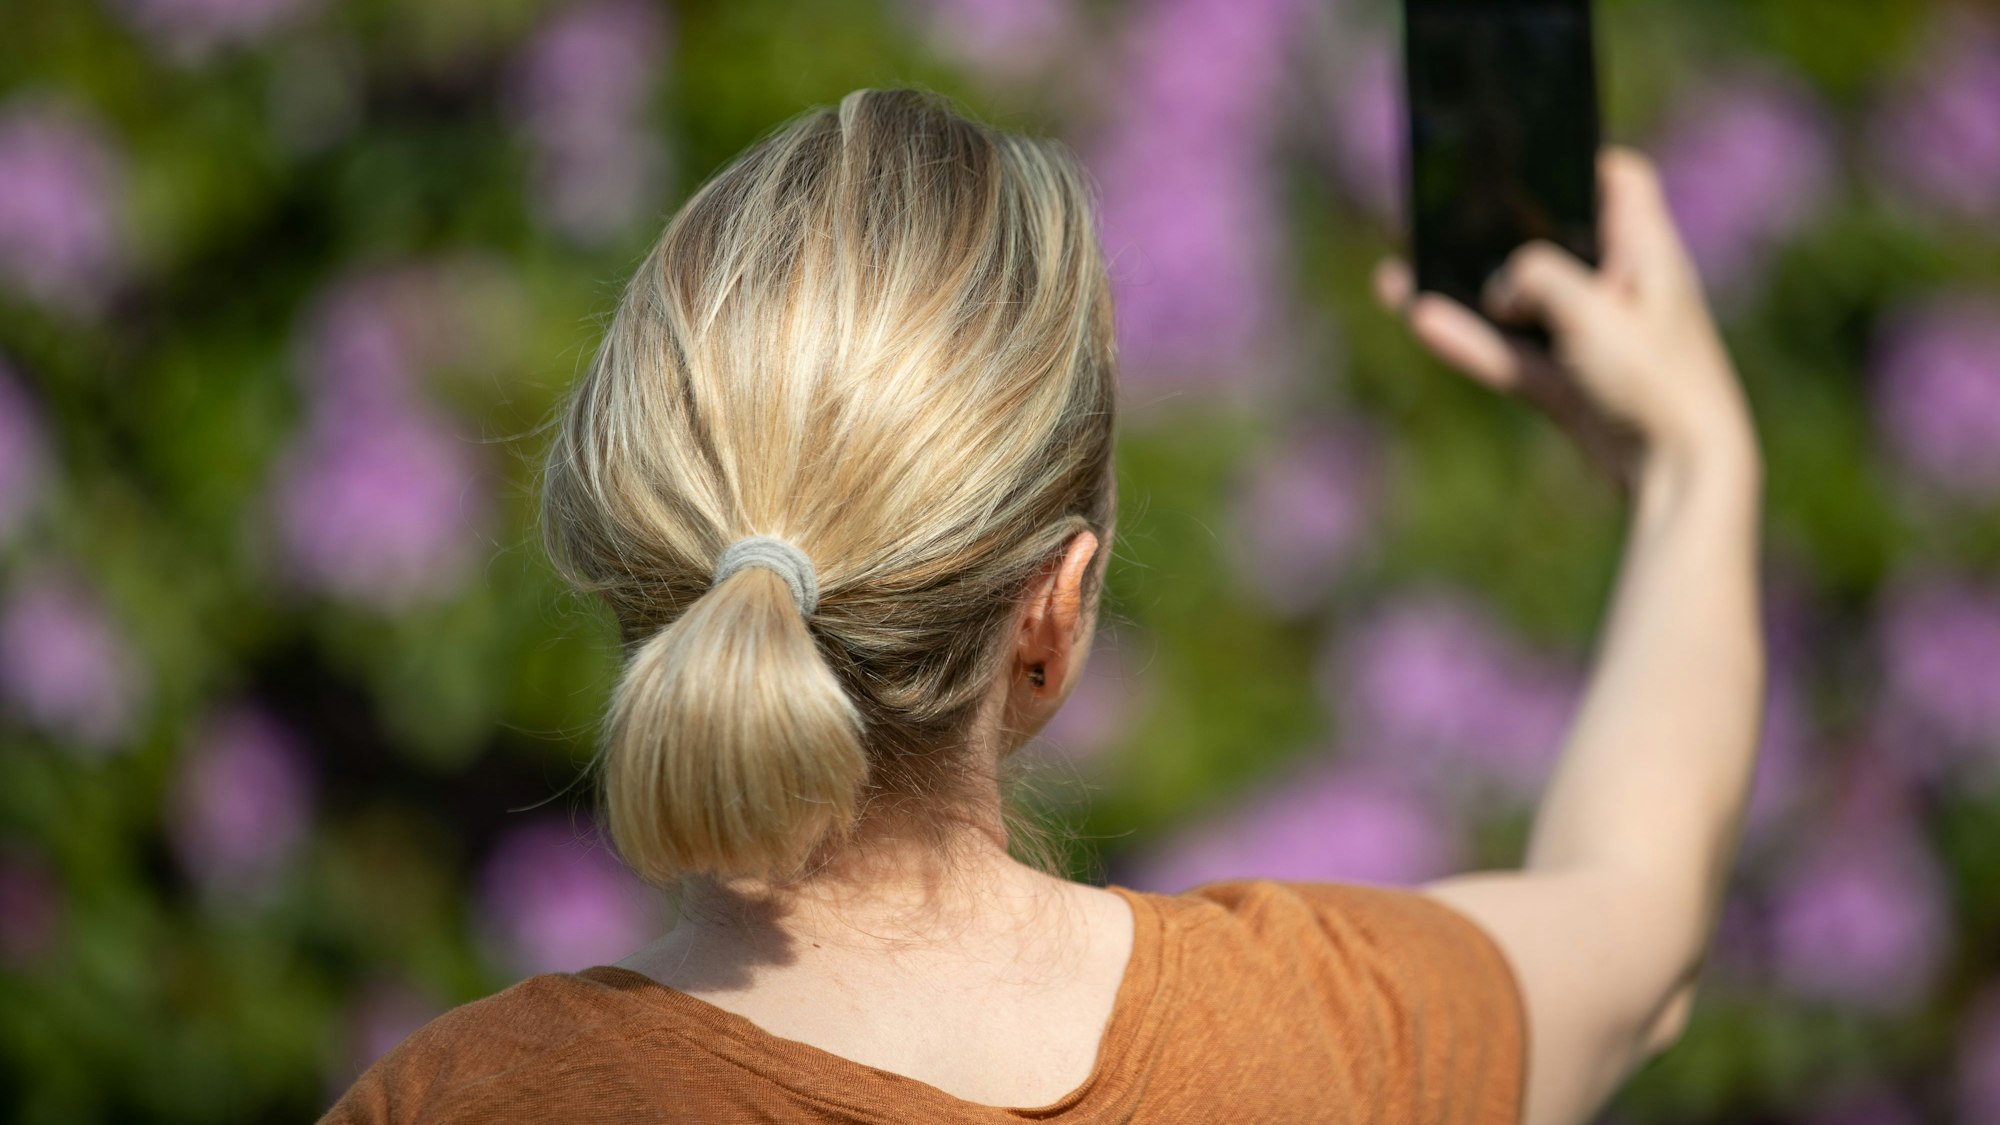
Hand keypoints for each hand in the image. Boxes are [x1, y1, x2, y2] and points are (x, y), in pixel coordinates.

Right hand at [1373, 147, 1758, 494]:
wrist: (1681, 474)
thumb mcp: (1590, 310)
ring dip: (1468, 289)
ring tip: (1404, 270)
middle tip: (1445, 208)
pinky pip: (1510, 352)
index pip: (1621, 180)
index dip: (1580, 158)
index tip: (1530, 150)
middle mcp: (1621, 288)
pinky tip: (1421, 318)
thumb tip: (1501, 286)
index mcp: (1646, 252)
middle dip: (1498, 227)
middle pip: (1553, 239)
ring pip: (1519, 301)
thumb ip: (1537, 276)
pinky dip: (1470, 339)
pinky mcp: (1570, 384)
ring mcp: (1592, 339)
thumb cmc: (1653, 381)